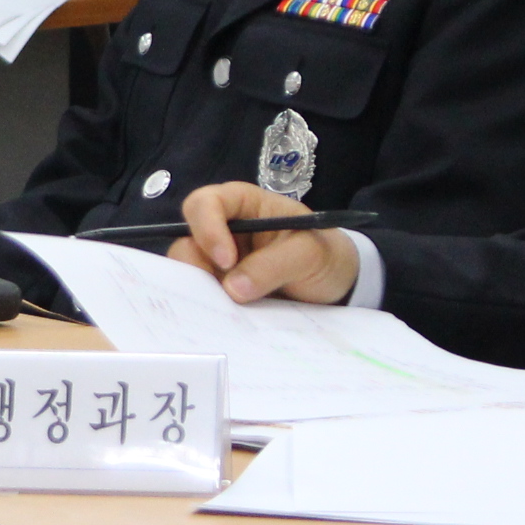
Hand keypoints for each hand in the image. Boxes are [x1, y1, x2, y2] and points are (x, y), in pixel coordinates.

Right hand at [170, 180, 359, 304]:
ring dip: (202, 292)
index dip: (207, 228)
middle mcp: (223, 232)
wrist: (338, 286)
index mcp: (242, 205)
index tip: (226, 261)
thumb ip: (274, 265)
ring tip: (226, 310)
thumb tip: (232, 289)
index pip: (205, 204)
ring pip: (190, 273)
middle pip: (187, 240)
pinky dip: (210, 309)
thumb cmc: (325, 255)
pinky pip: (204, 298)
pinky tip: (226, 320)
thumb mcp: (310, 253)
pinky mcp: (222, 291)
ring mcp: (219, 264)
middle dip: (196, 266)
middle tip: (219, 292)